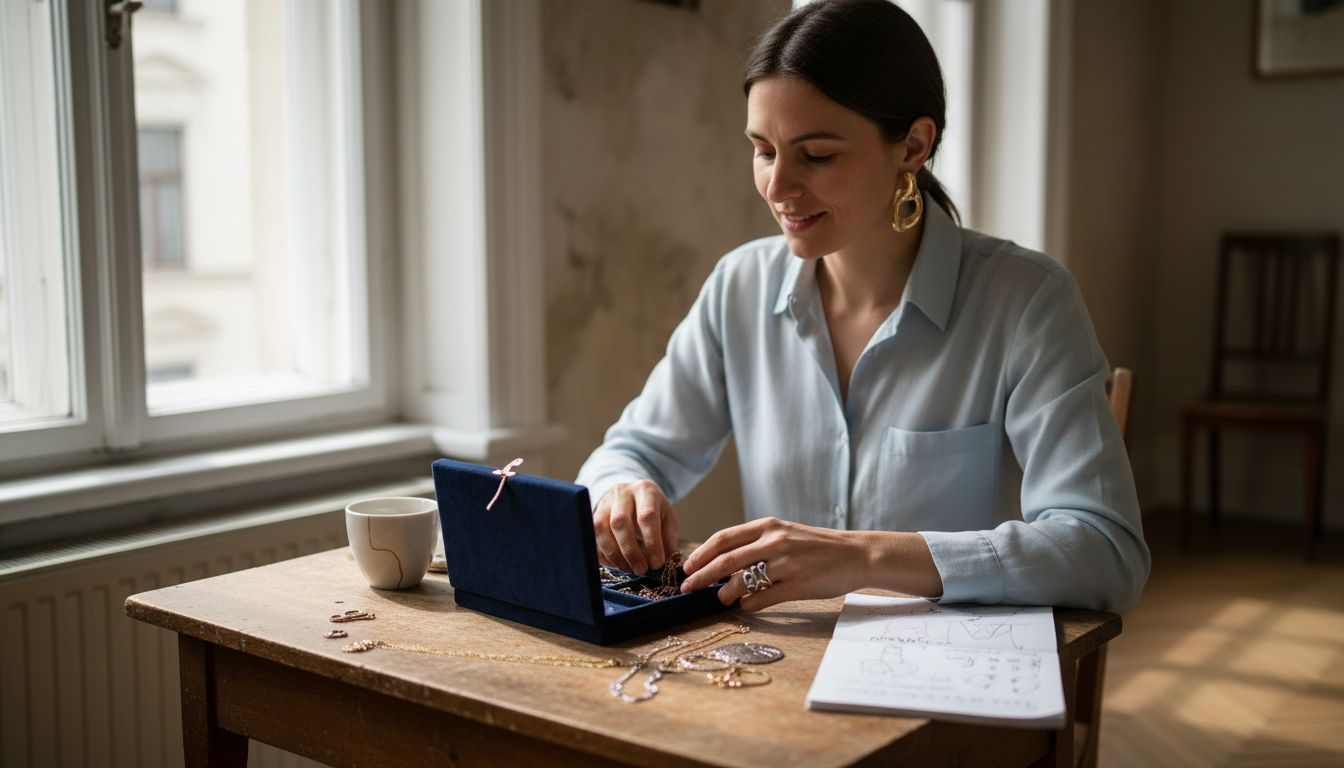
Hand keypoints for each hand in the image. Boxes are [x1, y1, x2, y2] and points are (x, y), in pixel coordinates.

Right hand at [592, 480, 678, 574]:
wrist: (632, 496)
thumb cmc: (653, 509)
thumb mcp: (667, 518)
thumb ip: (668, 539)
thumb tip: (670, 563)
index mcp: (645, 490)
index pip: (646, 516)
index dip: (652, 542)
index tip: (657, 563)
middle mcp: (621, 493)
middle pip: (620, 522)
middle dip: (630, 551)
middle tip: (641, 570)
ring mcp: (604, 503)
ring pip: (601, 530)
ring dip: (615, 554)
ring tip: (629, 569)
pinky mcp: (593, 515)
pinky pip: (593, 537)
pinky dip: (604, 555)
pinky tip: (617, 565)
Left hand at [678, 517, 870, 610]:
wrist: (856, 554)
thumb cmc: (817, 546)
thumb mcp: (785, 534)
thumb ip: (757, 545)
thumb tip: (724, 565)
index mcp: (767, 526)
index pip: (723, 539)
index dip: (700, 554)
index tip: (686, 567)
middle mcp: (774, 542)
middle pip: (725, 561)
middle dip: (701, 577)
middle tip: (687, 589)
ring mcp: (786, 564)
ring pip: (740, 583)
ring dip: (724, 594)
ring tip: (719, 600)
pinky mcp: (797, 585)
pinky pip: (762, 599)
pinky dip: (748, 604)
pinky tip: (745, 605)